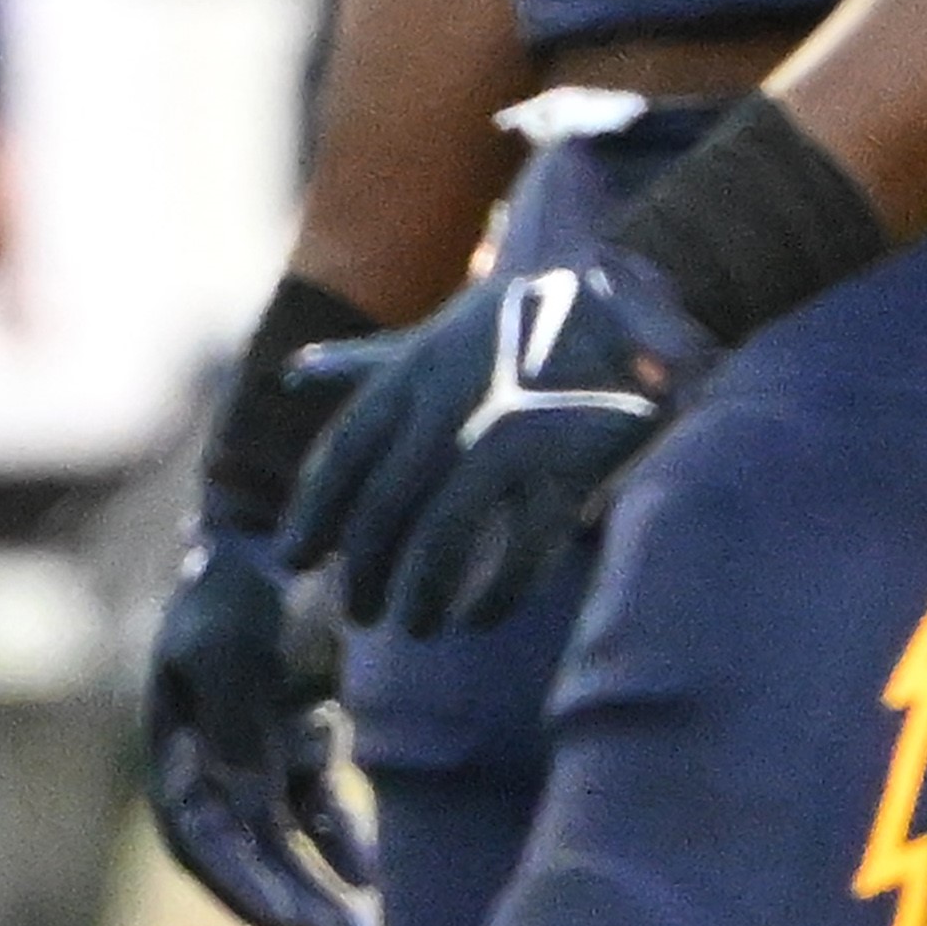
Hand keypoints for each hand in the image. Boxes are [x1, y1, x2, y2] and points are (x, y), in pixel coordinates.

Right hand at [144, 521, 375, 925]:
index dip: (234, 885)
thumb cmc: (252, 574)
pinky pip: (315, 803)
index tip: (284, 920)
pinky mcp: (300, 728)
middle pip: (239, 852)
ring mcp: (255, 744)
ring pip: (278, 838)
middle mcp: (208, 754)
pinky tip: (365, 875)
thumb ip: (235, 719)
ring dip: (308, 884)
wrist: (291, 516)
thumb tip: (244, 804)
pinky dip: (337, 839)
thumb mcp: (236, 640)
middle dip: (279, 903)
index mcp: (175, 740)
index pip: (195, 836)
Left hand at [281, 260, 713, 635]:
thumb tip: (292, 377)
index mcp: (417, 369)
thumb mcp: (442, 332)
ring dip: (424, 592)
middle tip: (357, 614)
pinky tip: (478, 617)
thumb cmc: (527, 323)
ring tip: (415, 626)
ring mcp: (513, 432)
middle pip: (386, 507)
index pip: (344, 456)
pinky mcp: (571, 463)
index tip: (294, 563)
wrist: (634, 300)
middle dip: (365, 569)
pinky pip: (523, 550)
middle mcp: (456, 400)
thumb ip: (368, 363)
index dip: (314, 515)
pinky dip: (496, 594)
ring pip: (445, 537)